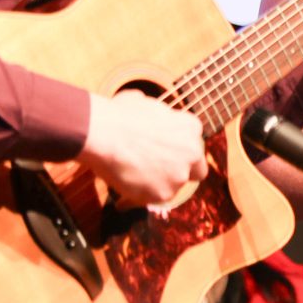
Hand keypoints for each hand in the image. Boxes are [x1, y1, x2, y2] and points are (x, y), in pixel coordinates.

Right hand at [78, 90, 205, 206]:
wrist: (106, 134)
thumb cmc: (119, 115)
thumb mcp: (143, 101)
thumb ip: (151, 112)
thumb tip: (140, 102)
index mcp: (191, 127)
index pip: (193, 146)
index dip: (178, 152)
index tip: (164, 155)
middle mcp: (192, 152)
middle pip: (195, 171)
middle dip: (180, 174)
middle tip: (158, 175)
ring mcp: (180, 174)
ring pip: (172, 188)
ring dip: (155, 187)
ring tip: (131, 183)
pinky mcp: (163, 194)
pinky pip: (150, 201)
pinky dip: (136, 200)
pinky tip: (122, 198)